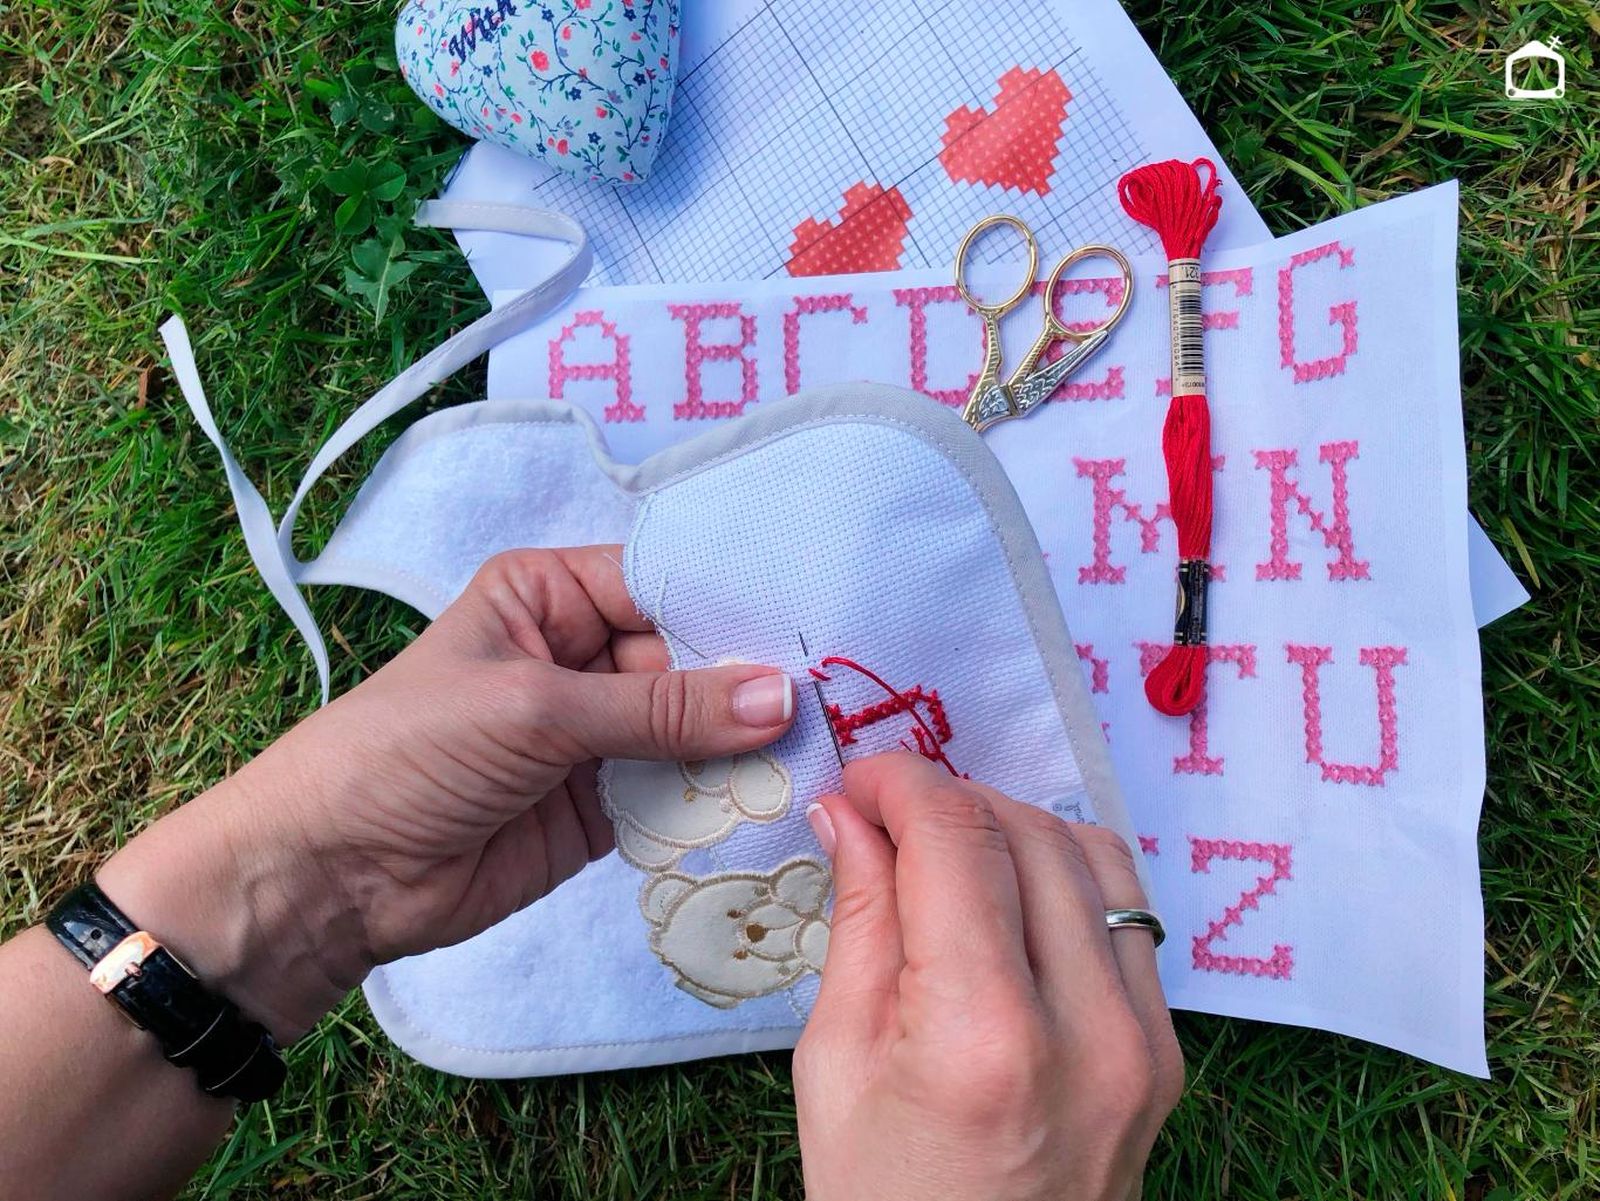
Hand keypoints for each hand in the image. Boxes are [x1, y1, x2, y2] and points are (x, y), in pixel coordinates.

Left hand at [97, 547, 796, 1037]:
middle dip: (753, 686)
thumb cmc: (410, 750)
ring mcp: (596, 737)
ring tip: (826, 754)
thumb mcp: (538, 709)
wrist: (332, 874)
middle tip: (840, 702)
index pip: (663, 586)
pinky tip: (775, 804)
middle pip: (692, 662)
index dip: (734, 607)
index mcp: (551, 596)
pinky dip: (716, 804)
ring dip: (744, 750)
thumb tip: (783, 698)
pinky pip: (676, 795)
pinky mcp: (603, 809)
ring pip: (693, 732)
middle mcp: (581, 657)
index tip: (817, 626)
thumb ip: (662, 708)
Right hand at [794, 753, 1182, 1200]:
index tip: (858, 785)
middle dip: (947, 798)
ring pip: (1090, 854)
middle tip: (885, 818)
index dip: (900, 784)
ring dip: (1011, 826)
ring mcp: (1146, 1041)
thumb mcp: (836, 1063)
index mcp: (984, 1034)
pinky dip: (1065, 876)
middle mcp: (1088, 1026)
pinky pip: (1126, 914)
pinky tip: (1011, 898)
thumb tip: (851, 813)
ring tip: (947, 853)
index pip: (956, 838)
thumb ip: (860, 920)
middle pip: (1025, 831)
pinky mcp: (1169, 1051)